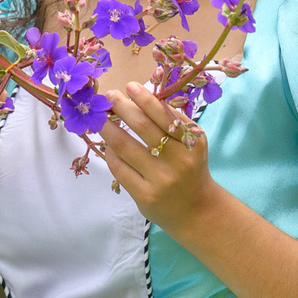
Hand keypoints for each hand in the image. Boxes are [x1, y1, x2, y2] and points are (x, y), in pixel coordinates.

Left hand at [105, 81, 216, 231]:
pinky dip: (110, 153)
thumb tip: (144, 97)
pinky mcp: (145, 196)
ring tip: (100, 118)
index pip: (164, 115)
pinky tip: (108, 145)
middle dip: (122, 107)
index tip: (130, 86)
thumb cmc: (190, 169)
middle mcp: (179, 160)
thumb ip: (174, 121)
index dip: (145, 99)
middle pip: (143, 127)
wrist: (197, 211)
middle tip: (110, 96)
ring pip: (125, 146)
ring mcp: (160, 180)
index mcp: (192, 143)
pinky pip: (120, 168)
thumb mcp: (193, 144)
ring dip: (108, 128)